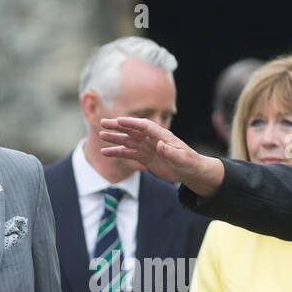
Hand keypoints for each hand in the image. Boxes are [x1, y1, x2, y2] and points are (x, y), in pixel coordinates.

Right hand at [99, 117, 224, 195]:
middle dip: (118, 126)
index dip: (132, 123)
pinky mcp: (145, 157)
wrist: (190, 171)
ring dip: (115, 138)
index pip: (144, 126)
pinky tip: (106, 152)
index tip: (119, 121)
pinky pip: (128, 153)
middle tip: (103, 123)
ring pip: (128, 141)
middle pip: (132, 130)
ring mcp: (147, 147)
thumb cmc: (188, 162)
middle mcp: (151, 139)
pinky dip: (117, 152)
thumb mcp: (181, 158)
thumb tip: (159, 145)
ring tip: (101, 136)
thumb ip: (170, 151)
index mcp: (161, 135)